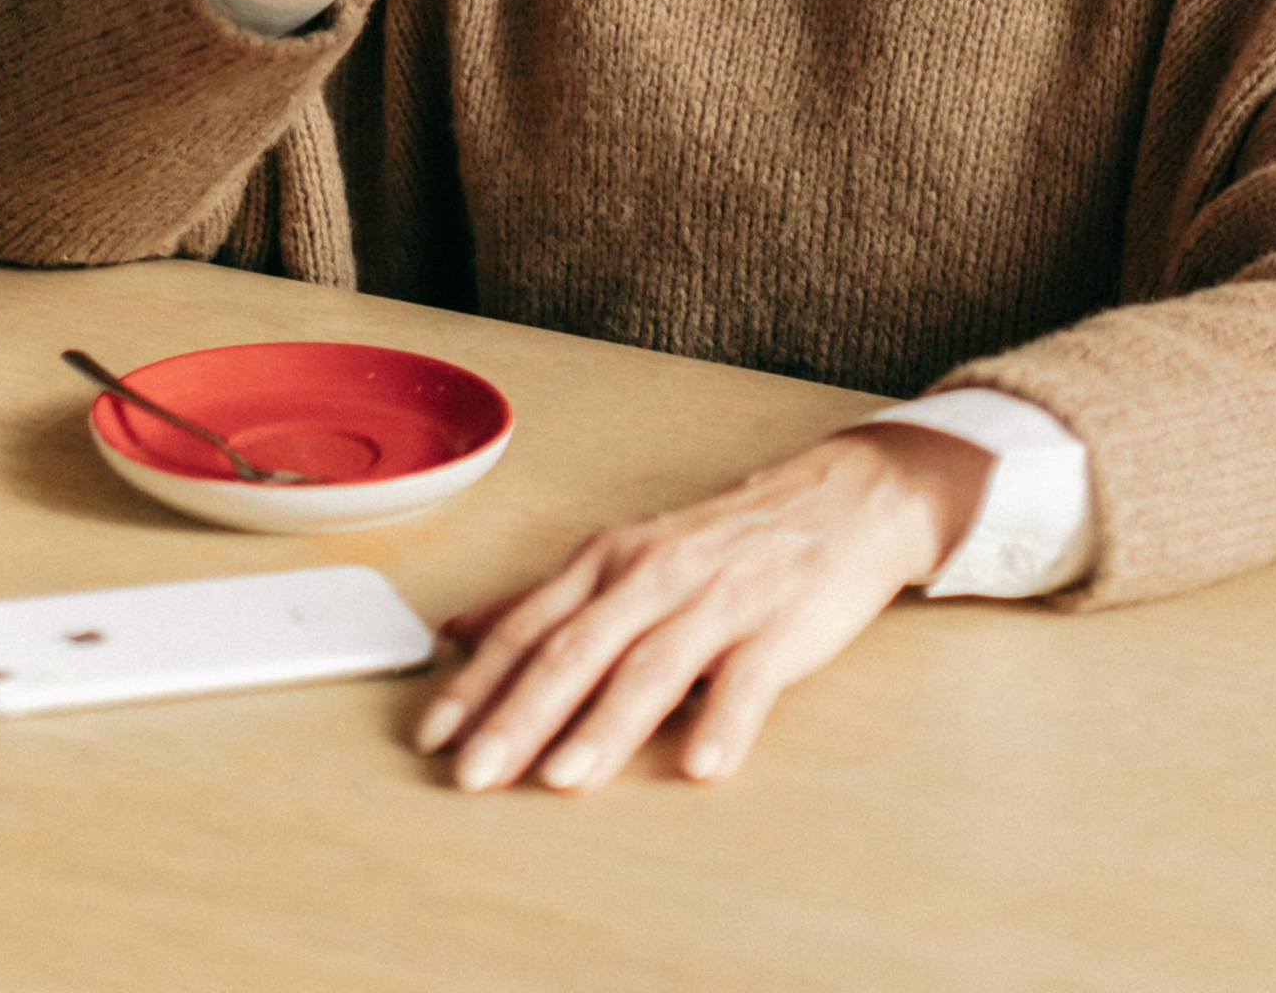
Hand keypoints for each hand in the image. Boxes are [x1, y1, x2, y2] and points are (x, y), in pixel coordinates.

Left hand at [413, 424, 990, 794]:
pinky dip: (723, 722)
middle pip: (575, 650)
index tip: (432, 735)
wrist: (844, 497)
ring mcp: (717, 600)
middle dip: (518, 717)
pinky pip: (747, 679)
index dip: (477, 683)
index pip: (528, 628)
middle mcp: (653, 575)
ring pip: (650, 667)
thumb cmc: (727, 539)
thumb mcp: (629, 554)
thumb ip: (550, 599)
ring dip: (602, 726)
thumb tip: (463, 630)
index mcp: (610, 561)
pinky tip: (701, 765)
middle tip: (473, 775)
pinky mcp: (779, 626)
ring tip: (562, 777)